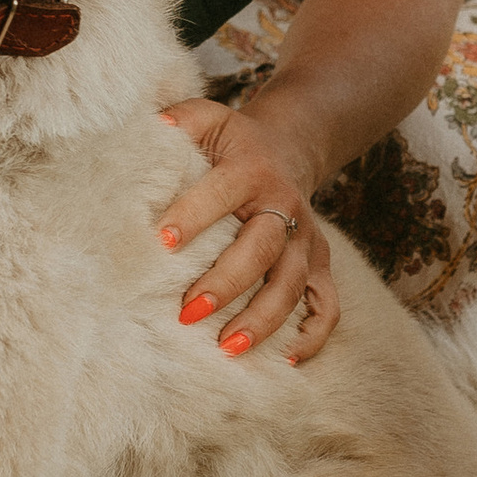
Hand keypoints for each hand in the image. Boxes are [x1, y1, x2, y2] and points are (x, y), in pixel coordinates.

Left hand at [157, 96, 340, 361]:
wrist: (289, 147)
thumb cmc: (231, 142)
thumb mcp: (206, 118)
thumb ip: (178, 120)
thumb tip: (149, 128)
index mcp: (250, 168)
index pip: (222, 192)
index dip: (194, 214)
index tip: (161, 240)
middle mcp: (283, 206)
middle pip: (261, 248)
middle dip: (226, 283)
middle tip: (187, 312)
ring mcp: (306, 239)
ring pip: (291, 284)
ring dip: (262, 319)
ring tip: (228, 348)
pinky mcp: (319, 265)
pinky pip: (327, 305)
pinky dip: (314, 335)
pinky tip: (287, 359)